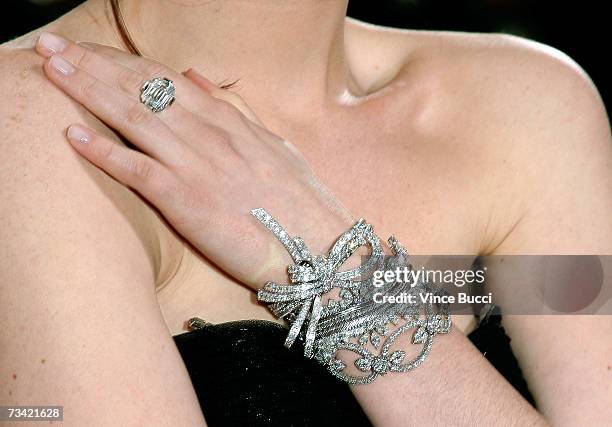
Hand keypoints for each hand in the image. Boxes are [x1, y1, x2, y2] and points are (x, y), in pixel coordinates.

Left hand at [34, 32, 359, 288]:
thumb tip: (199, 78)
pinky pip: (139, 171)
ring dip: (88, 91)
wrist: (321, 248)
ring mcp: (198, 166)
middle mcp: (211, 136)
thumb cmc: (302, 203)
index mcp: (231, 122)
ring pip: (134, 118)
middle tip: (53, 46)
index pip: (168, 80)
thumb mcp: (276, 147)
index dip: (125, 62)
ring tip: (51, 70)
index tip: (93, 52)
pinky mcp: (188, 202)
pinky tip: (71, 135)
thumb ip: (238, 112)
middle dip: (94, 64)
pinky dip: (104, 152)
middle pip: (143, 90)